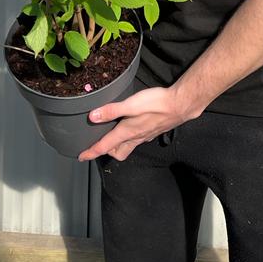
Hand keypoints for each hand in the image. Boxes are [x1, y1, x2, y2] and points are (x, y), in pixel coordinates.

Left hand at [77, 86, 194, 161]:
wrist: (180, 105)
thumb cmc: (156, 104)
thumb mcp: (131, 105)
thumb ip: (112, 110)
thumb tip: (92, 116)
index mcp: (127, 132)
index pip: (105, 146)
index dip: (91, 152)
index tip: (81, 157)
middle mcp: (135, 137)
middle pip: (118, 152)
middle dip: (107, 151)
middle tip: (98, 144)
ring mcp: (145, 136)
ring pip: (128, 147)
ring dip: (118, 145)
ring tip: (112, 137)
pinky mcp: (153, 131)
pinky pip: (138, 140)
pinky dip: (130, 138)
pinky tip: (132, 127)